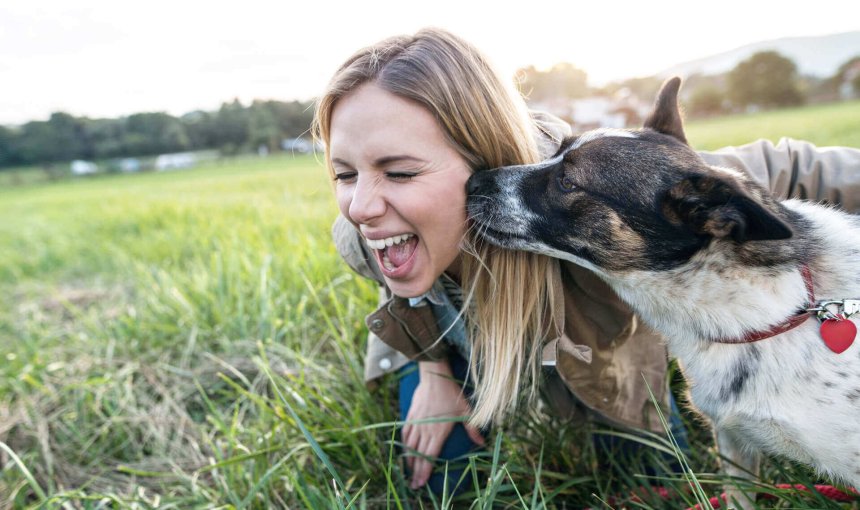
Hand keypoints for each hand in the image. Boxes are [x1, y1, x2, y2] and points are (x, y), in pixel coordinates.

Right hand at [402, 360, 485, 489]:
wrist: (434, 376)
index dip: (424, 471)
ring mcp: (416, 423)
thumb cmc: (452, 393)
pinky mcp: (410, 415)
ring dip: (408, 460)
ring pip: (409, 446)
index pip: (429, 456)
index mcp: (438, 432)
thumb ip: (473, 428)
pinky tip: (404, 450)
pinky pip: (405, 433)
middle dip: (415, 471)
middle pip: (418, 455)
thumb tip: (482, 442)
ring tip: (408, 472)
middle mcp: (425, 430)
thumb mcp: (466, 410)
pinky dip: (404, 444)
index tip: (421, 483)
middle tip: (413, 484)